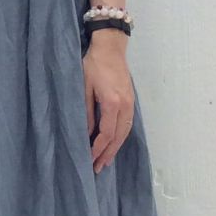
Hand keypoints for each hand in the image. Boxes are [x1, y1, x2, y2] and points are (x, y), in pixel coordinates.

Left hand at [83, 32, 133, 172]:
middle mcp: (125, 105)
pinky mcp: (131, 100)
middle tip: (98, 168)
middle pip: (118, 136)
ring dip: (115, 148)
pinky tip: (114, 143)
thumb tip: (86, 132)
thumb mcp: (84, 88)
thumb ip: (86, 111)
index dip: (98, 148)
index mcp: (112, 102)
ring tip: (106, 161)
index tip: (89, 159)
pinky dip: (120, 137)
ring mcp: (130, 103)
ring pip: (125, 132)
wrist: (111, 47)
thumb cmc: (93, 64)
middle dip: (107, 153)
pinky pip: (127, 124)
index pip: (106, 133)